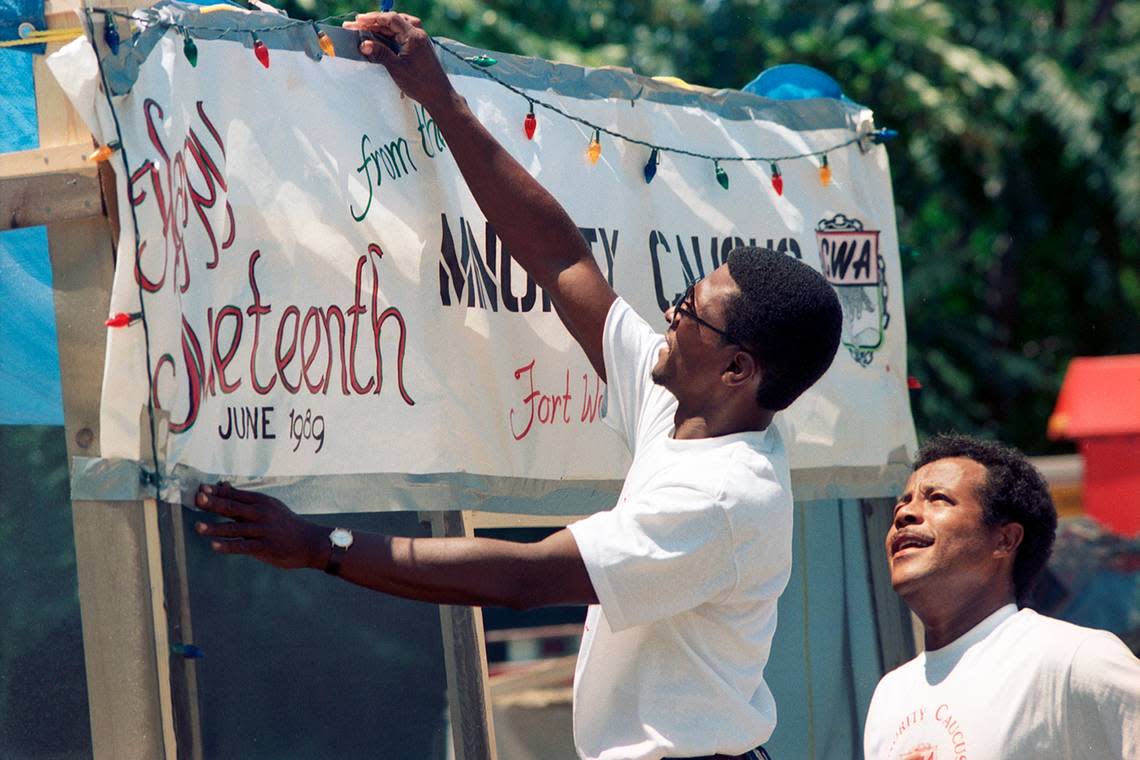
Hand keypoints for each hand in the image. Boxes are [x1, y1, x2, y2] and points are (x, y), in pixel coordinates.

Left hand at [195, 482, 323, 569]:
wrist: (308, 542)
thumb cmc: (284, 523)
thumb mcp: (268, 506)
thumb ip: (243, 499)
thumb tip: (222, 485)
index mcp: (261, 502)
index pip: (235, 495)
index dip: (217, 492)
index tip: (200, 489)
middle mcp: (261, 513)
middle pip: (233, 508)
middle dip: (214, 504)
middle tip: (197, 499)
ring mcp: (263, 530)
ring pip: (235, 528)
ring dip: (215, 528)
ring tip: (198, 527)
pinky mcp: (264, 547)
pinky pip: (243, 546)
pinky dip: (228, 546)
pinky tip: (214, 546)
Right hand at [343, 12, 453, 110]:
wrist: (439, 96)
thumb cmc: (420, 84)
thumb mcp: (397, 68)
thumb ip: (380, 53)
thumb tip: (363, 44)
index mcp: (414, 36)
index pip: (391, 19)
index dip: (373, 18)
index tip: (358, 21)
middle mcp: (418, 34)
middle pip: (394, 21)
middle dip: (374, 23)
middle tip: (356, 26)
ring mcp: (420, 40)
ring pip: (398, 27)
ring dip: (382, 28)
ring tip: (366, 30)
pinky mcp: (420, 48)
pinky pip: (403, 35)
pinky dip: (390, 35)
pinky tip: (380, 39)